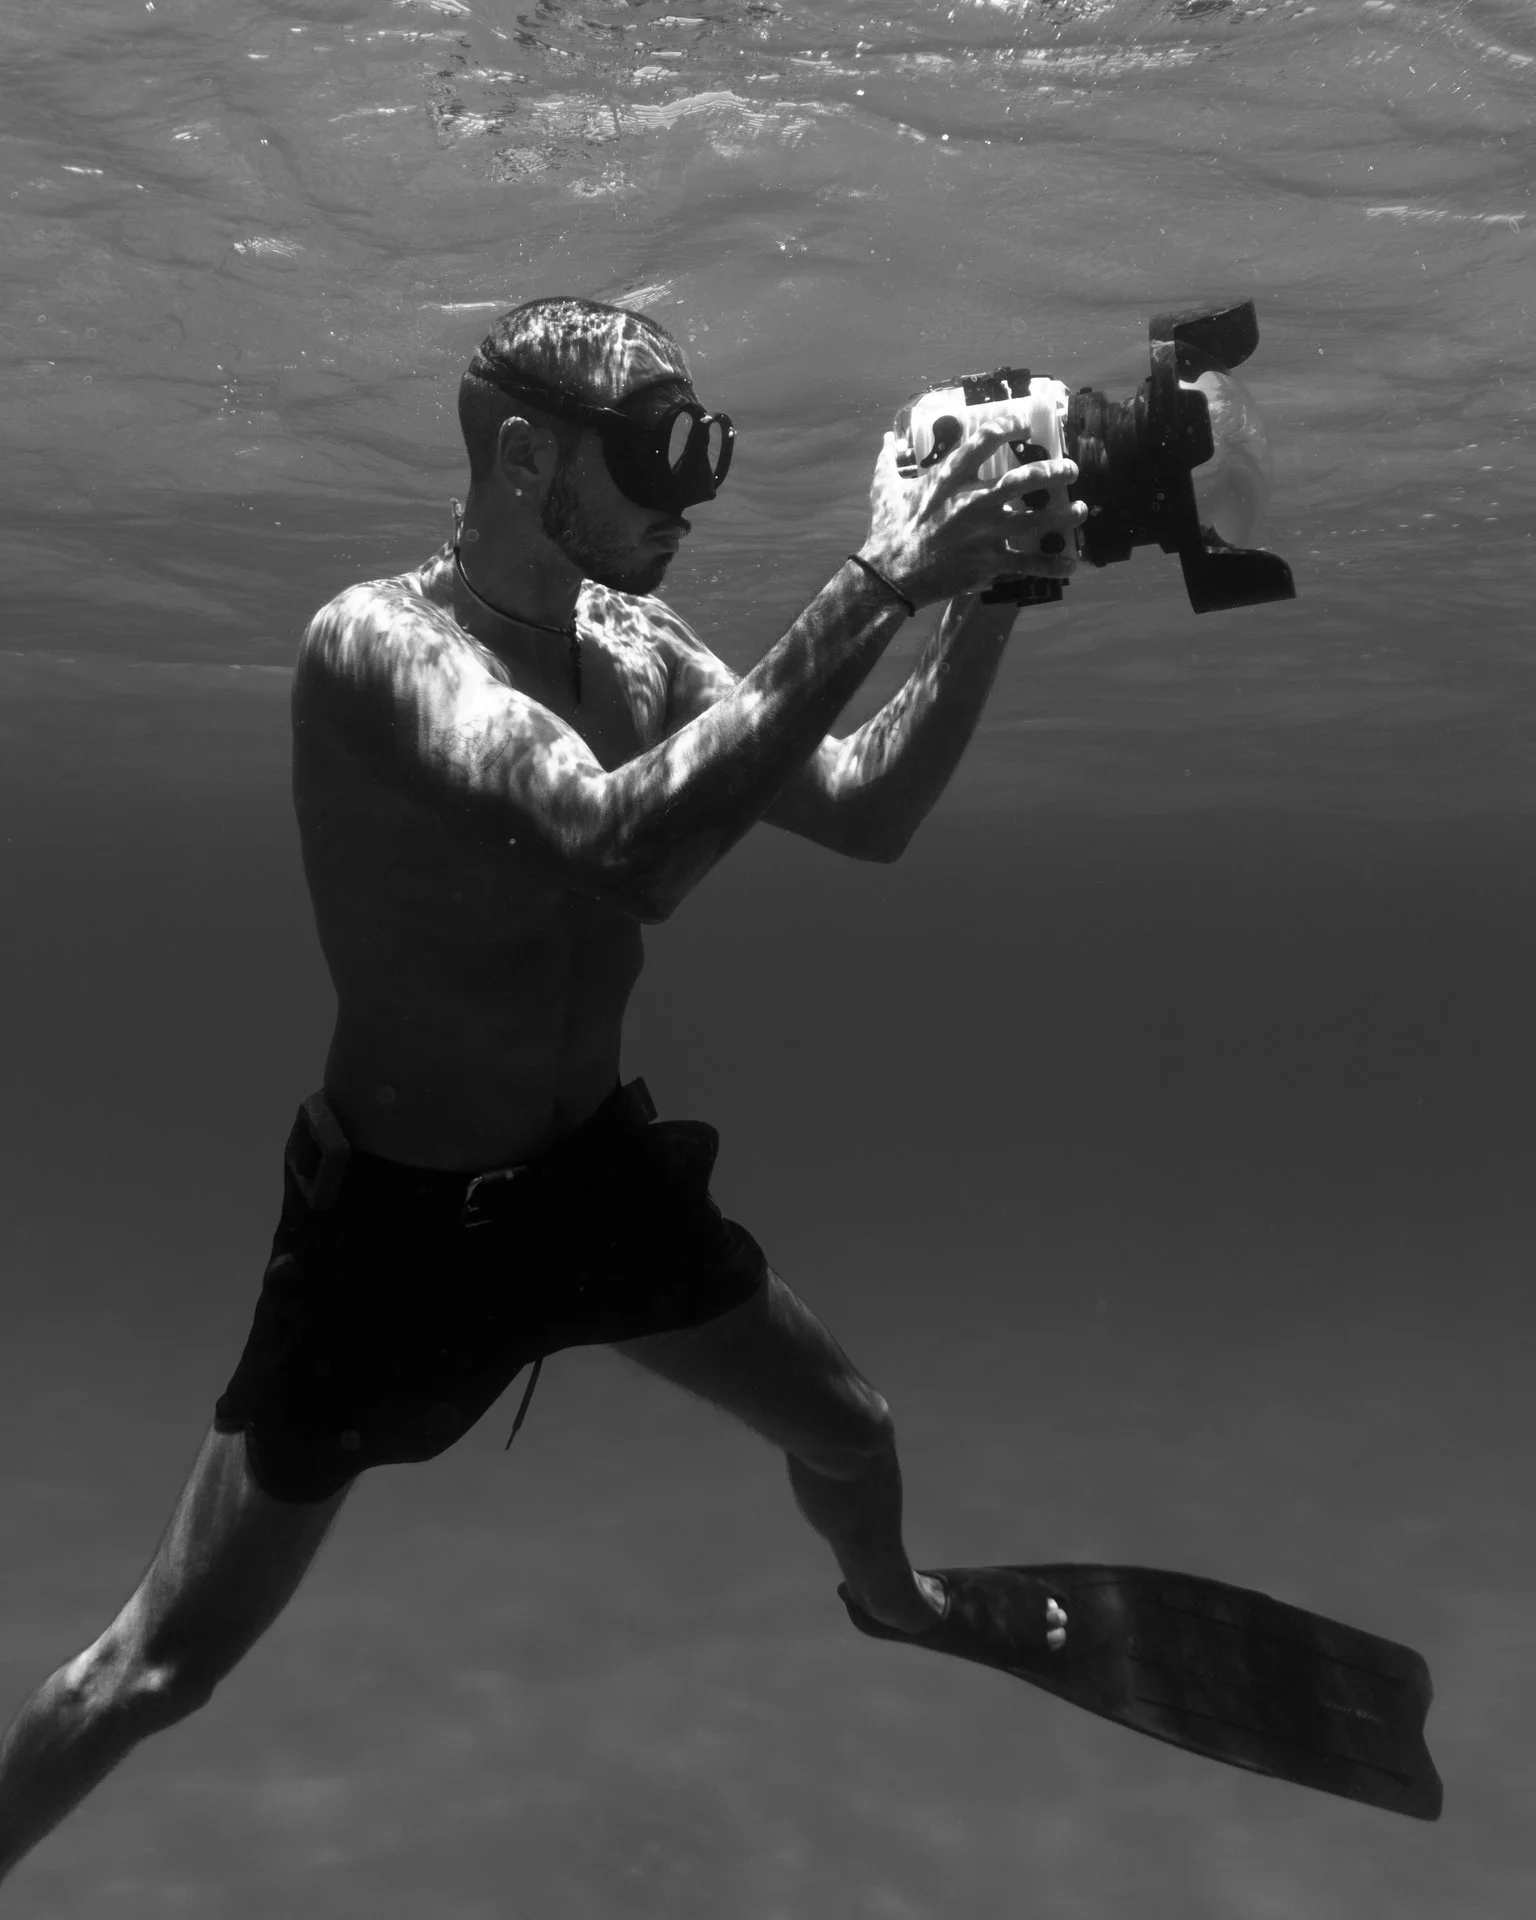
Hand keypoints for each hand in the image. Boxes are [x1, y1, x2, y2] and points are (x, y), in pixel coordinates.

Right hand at [858, 407, 1087, 609]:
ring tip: (1081, 509)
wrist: (890, 576)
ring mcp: (985, 534)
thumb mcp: (884, 490)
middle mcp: (973, 502)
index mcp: (950, 479)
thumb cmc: (887, 531)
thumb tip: (886, 440)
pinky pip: (1028, 564)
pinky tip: (1070, 564)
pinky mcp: (989, 562)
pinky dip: (1052, 565)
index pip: (985, 441)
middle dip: (1054, 471)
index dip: (1009, 425)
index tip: (1023, 423)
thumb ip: (889, 462)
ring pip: (1037, 520)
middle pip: (1024, 479)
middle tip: (1071, 469)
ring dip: (1064, 515)